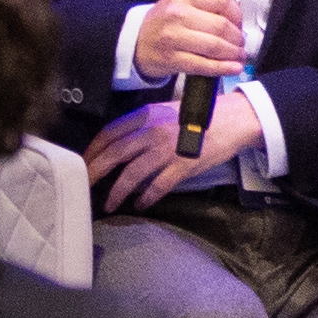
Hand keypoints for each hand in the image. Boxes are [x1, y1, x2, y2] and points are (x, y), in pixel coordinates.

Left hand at [87, 88, 268, 207]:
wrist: (234, 120)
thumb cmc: (200, 116)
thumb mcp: (166, 112)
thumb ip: (144, 125)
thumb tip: (121, 145)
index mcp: (146, 115)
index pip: (110, 133)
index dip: (93, 150)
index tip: (84, 163)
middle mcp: (153, 131)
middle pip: (114, 154)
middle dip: (95, 172)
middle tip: (85, 186)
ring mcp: (167, 149)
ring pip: (132, 174)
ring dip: (117, 192)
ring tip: (109, 204)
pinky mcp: (183, 166)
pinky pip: (158, 186)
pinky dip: (146, 198)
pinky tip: (140, 205)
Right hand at [130, 0, 246, 82]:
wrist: (134, 42)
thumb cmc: (162, 23)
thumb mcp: (180, 2)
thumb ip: (206, 4)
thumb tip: (237, 13)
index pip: (221, 0)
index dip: (237, 14)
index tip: (240, 24)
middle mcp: (178, 14)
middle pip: (221, 25)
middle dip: (237, 38)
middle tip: (240, 44)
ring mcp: (173, 37)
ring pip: (215, 46)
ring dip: (233, 54)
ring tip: (238, 56)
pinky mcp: (172, 59)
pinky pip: (204, 65)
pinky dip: (222, 68)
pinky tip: (232, 68)